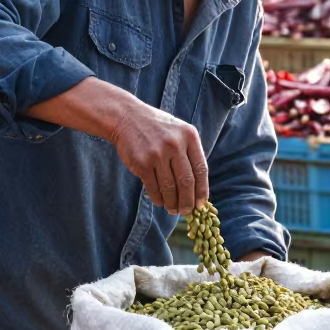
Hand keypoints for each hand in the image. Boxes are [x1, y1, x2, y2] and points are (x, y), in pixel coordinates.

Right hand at [29, 76, 208, 213]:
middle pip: (186, 182)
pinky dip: (158, 198)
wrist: (126, 117)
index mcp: (189, 136)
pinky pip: (153, 187)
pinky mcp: (142, 162)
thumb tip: (198, 188)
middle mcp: (175, 144)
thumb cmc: (156, 128)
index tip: (201, 204)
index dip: (202, 190)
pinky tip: (160, 202)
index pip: (201, 170)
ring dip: (172, 203)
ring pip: (170, 187)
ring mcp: (158, 153)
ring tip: (173, 209)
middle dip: (188, 202)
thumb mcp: (178, 132)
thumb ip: (189, 153)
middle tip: (187, 212)